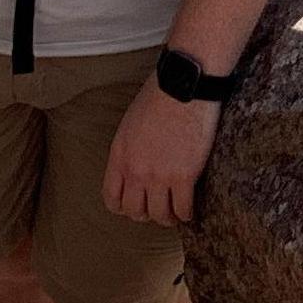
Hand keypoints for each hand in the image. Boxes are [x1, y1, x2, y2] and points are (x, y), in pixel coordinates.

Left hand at [104, 79, 220, 225]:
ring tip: (175, 215)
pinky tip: (190, 210)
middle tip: (157, 209)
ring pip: (159, 215)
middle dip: (146, 214)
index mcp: (119, 157)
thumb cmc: (161, 94)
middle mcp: (136, 171)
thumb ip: (129, 148)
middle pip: (135, 211)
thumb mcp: (131, 122)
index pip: (112, 198)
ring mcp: (160, 176)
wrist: (185, 84)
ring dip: (167, 218)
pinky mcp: (185, 175)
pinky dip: (186, 214)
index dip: (124, 207)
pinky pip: (183, 208)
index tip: (135, 205)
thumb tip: (136, 160)